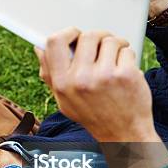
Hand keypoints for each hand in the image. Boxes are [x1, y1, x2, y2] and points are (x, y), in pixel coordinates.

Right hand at [35, 27, 160, 142]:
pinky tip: (126, 68)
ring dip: (115, 45)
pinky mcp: (126, 75)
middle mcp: (80, 80)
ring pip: (109, 40)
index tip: (76, 35)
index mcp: (61, 83)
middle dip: (97, 37)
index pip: (55, 42)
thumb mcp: (64, 99)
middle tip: (103, 45)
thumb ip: (50, 74)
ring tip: (116, 58)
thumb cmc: (93, 114)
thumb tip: (38, 48)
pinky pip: (126, 50)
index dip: (67, 33)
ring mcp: (104, 77)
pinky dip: (128, 55)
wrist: (123, 134)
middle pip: (86, 36)